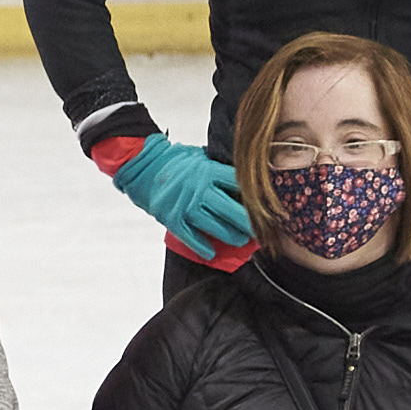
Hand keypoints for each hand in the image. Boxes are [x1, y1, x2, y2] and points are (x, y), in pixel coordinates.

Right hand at [107, 137, 250, 253]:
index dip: (256, 197)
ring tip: (242, 241)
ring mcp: (185, 206)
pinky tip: (212, 253)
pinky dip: (203, 247)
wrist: (142, 166)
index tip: (268, 206)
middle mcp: (199, 189)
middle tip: (263, 231)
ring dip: (233, 237)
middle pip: (233, 211)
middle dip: (250, 224)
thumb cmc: (175, 161)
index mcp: (208, 171)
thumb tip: (247, 176)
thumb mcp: (201, 156)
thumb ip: (220, 167)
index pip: (239, 185)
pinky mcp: (172, 219)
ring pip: (216, 227)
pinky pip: (191, 237)